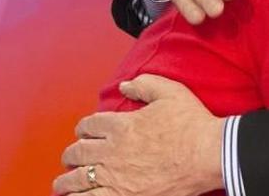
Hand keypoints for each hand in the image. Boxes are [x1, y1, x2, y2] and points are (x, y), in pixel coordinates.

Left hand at [52, 75, 224, 195]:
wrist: (207, 154)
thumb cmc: (192, 125)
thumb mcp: (171, 92)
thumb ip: (145, 85)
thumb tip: (125, 86)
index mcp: (122, 125)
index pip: (90, 125)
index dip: (83, 128)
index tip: (84, 133)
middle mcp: (112, 150)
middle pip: (79, 151)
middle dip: (72, 154)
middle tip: (71, 157)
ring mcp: (115, 176)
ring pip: (78, 178)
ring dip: (66, 180)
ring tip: (62, 183)